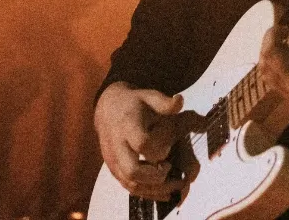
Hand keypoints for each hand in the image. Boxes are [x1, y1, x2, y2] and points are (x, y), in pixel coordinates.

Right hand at [94, 82, 191, 200]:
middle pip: (132, 170)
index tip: (169, 148)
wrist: (108, 109)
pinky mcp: (114, 169)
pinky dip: (147, 193)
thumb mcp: (149, 97)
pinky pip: (128, 187)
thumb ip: (165, 103)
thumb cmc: (134, 103)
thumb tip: (180, 101)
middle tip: (170, 167)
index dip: (158, 149)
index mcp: (127, 125)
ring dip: (155, 189)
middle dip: (155, 175)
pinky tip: (166, 192)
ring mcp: (114, 160)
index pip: (141, 143)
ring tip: (176, 183)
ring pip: (130, 184)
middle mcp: (117, 146)